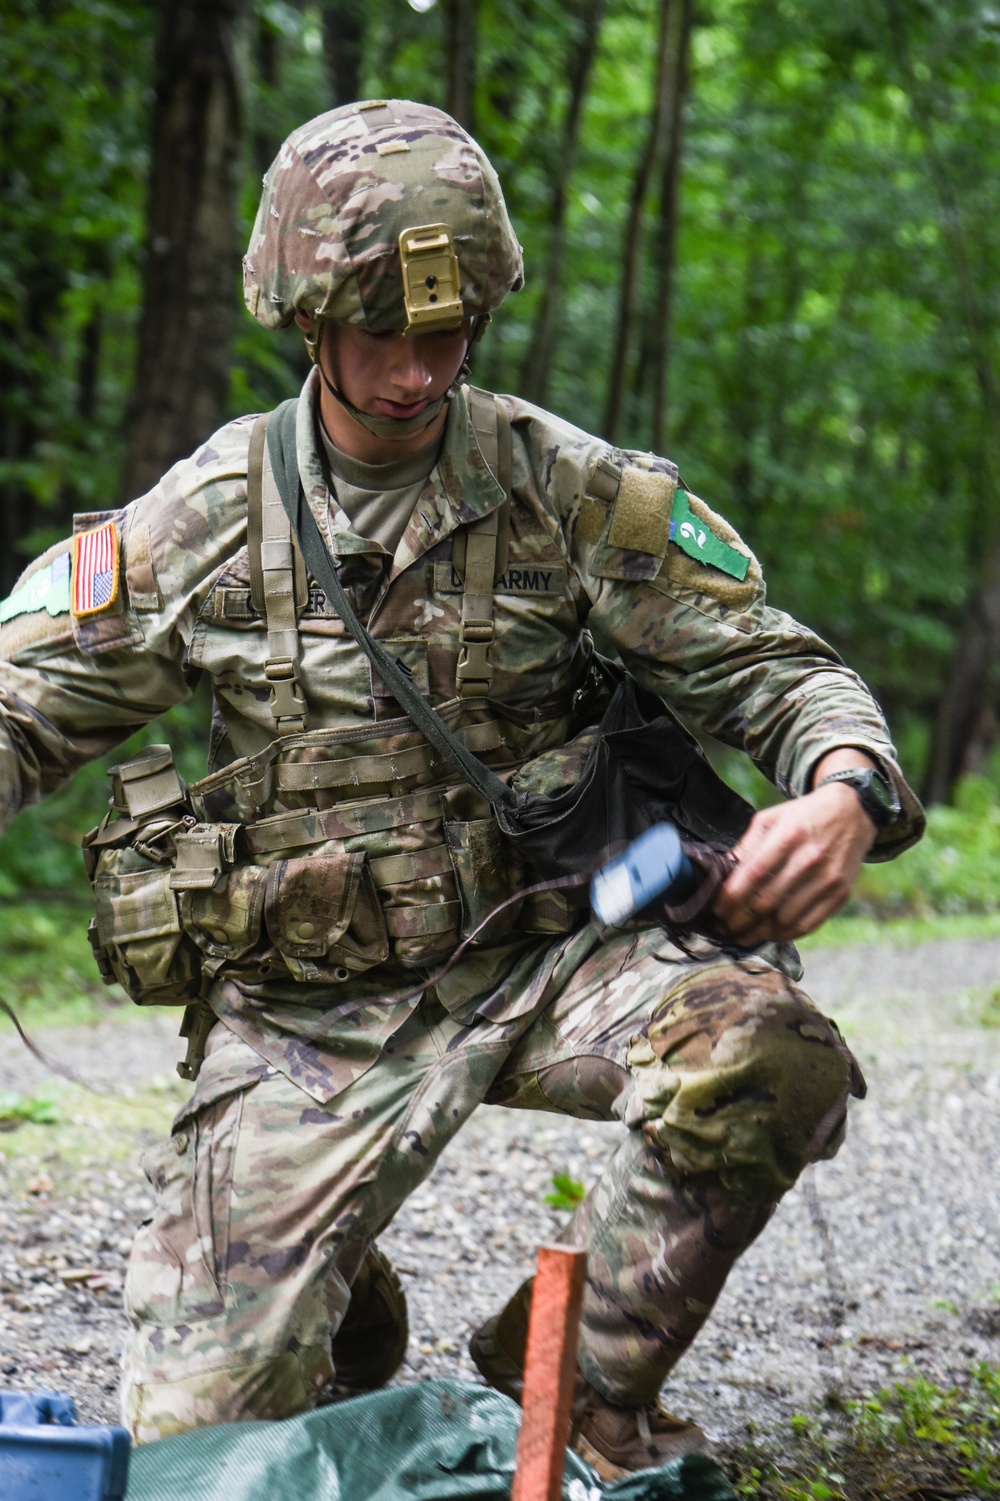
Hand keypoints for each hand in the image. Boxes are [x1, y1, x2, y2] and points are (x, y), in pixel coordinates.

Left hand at [712, 776, 875, 946]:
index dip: (730, 897)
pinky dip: (785, 935)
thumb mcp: (771, 818)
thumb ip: (747, 846)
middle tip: (724, 928)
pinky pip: (808, 924)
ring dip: (759, 933)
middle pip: (766, 901)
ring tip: (742, 936)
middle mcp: (810, 858)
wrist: (852, 813)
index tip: (716, 910)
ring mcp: (828, 879)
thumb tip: (722, 873)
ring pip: (785, 919)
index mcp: (788, 835)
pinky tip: (770, 934)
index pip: (752, 874)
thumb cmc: (803, 817)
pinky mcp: (840, 894)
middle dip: (739, 921)